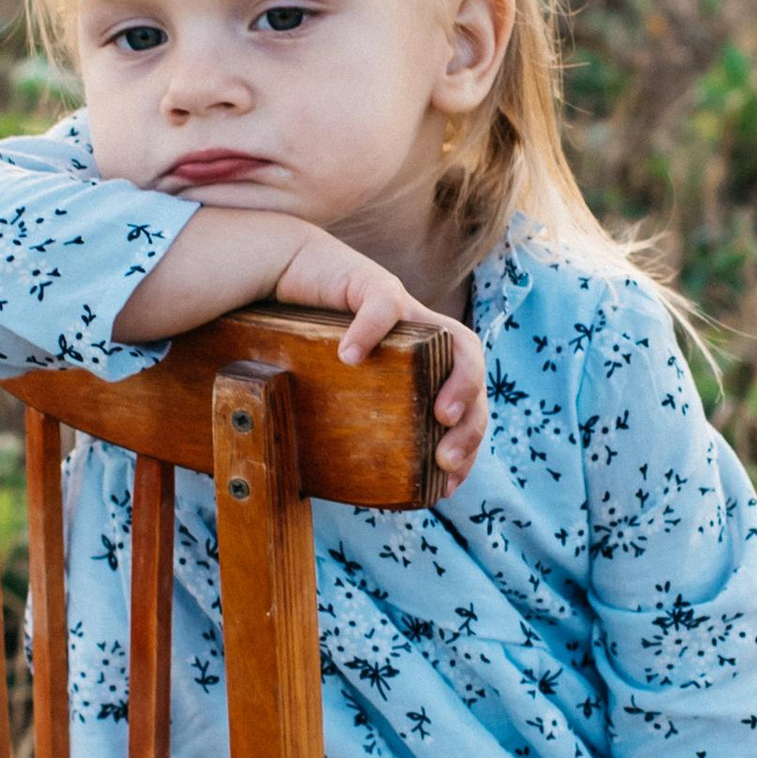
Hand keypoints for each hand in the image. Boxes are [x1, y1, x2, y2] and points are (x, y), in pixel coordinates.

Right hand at [269, 227, 488, 492]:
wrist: (282, 271)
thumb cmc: (305, 338)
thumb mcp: (334, 387)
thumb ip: (345, 421)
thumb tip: (324, 486)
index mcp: (420, 361)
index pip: (467, 400)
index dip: (469, 441)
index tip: (448, 483)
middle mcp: (423, 335)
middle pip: (474, 374)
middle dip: (472, 420)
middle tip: (446, 458)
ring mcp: (404, 308)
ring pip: (457, 339)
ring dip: (458, 380)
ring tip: (440, 416)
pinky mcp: (371, 283)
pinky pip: (383, 304)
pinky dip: (370, 330)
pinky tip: (349, 357)